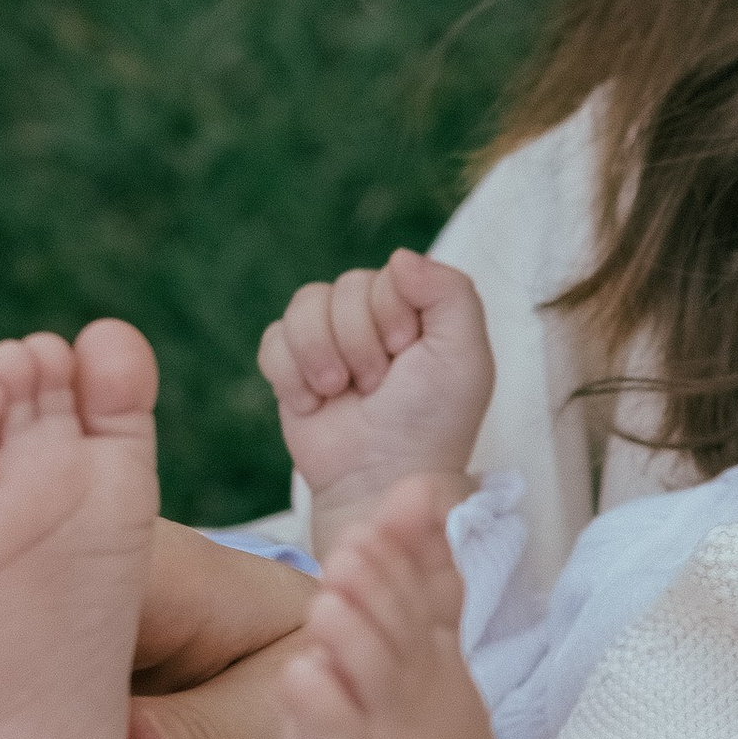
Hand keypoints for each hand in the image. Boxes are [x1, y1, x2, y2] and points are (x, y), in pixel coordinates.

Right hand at [259, 252, 493, 549]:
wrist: (380, 482)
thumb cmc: (432, 423)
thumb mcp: (464, 357)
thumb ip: (450, 292)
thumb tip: (399, 256)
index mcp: (417, 308)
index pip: (389, 273)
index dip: (393, 315)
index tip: (410, 356)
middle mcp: (373, 317)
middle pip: (344, 287)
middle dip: (360, 343)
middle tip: (379, 386)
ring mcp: (329, 340)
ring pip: (303, 306)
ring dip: (323, 356)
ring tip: (342, 393)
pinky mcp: (292, 366)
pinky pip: (273, 340)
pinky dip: (291, 376)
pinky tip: (314, 404)